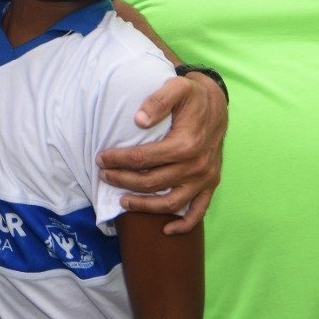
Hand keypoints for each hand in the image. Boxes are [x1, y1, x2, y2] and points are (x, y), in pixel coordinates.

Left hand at [96, 72, 226, 233]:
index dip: (118, 160)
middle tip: (104, 176)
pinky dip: (184, 224)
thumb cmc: (193, 96)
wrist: (217, 103)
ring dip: (144, 206)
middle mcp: (196, 166)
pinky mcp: (211, 184)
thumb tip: (138, 120)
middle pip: (152, 182)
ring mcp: (205, 178)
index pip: (143, 159)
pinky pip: (199, 211)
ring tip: (122, 202)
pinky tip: (167, 230)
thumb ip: (157, 102)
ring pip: (171, 202)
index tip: (101, 159)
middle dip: (123, 181)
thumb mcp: (176, 88)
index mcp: (186, 144)